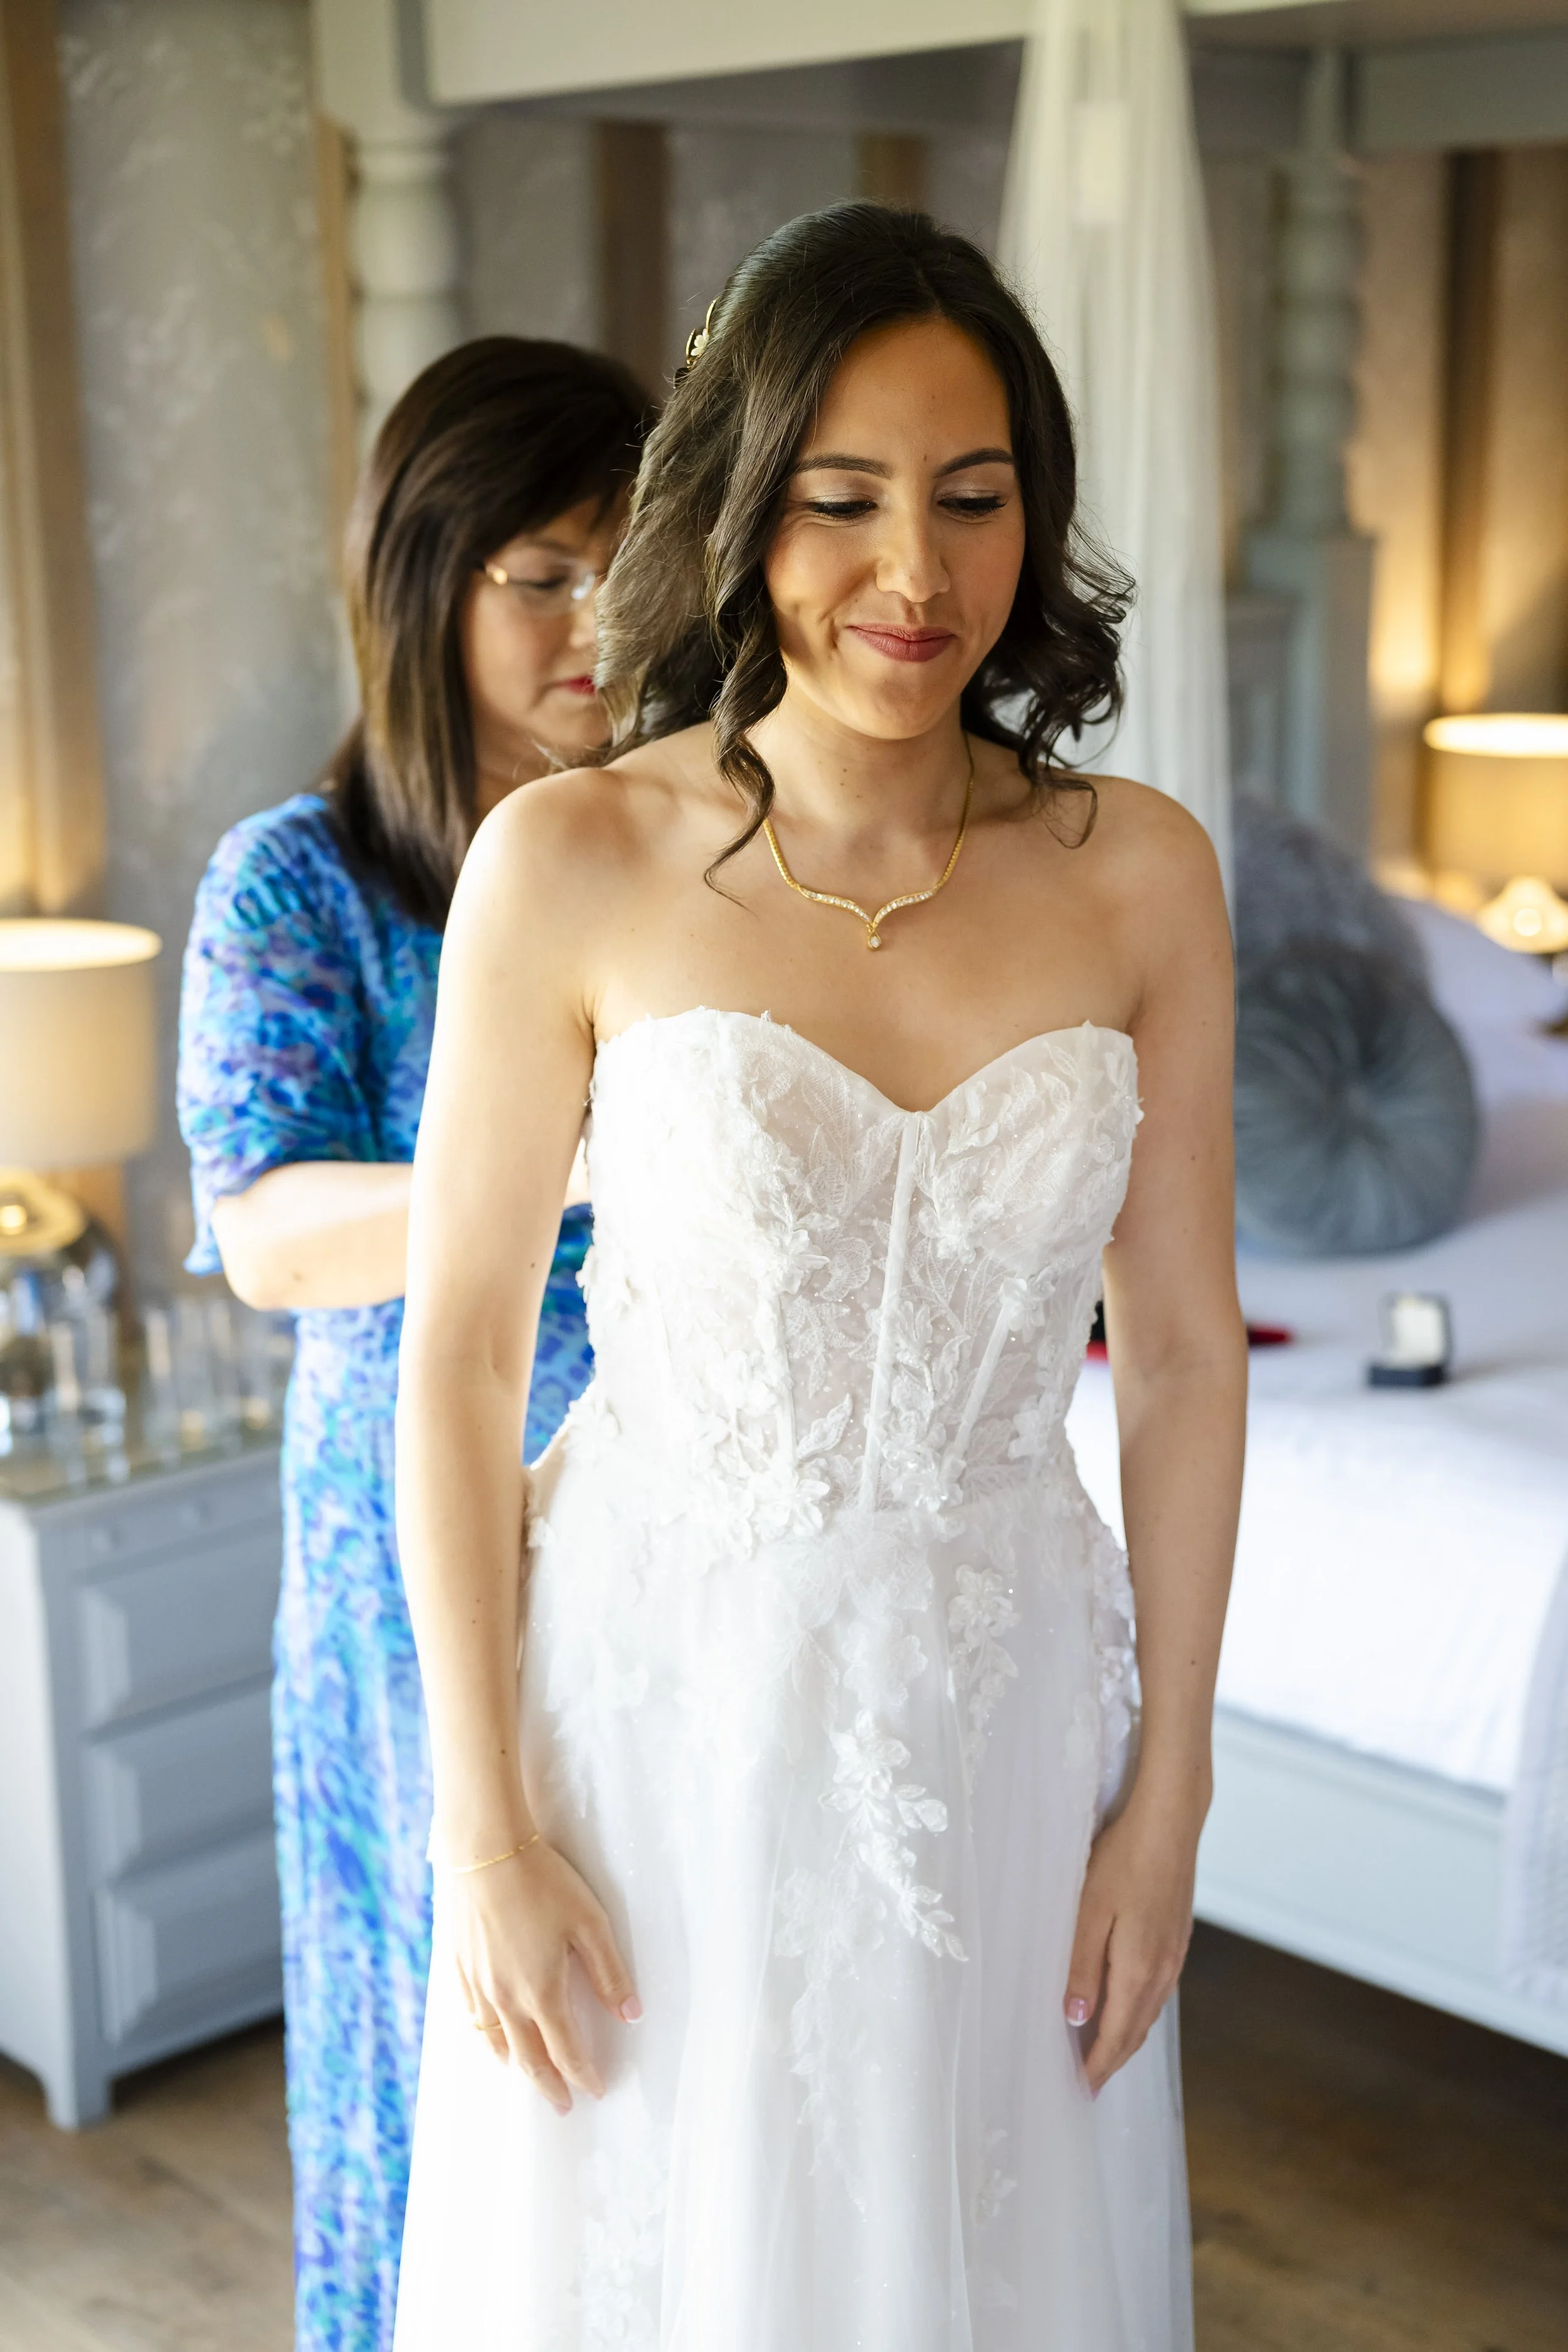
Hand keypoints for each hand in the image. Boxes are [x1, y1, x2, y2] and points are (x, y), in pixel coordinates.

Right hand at [453, 1838, 639, 2112]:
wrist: (483, 1850)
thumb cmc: (542, 1881)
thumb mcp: (589, 1922)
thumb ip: (609, 1972)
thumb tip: (631, 2014)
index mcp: (541, 1992)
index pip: (566, 2051)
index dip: (583, 2075)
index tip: (596, 2091)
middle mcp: (506, 1998)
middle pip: (528, 2058)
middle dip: (549, 2085)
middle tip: (562, 2106)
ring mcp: (477, 1985)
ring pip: (495, 2043)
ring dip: (515, 2065)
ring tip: (527, 2076)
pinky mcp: (458, 1966)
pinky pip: (471, 2017)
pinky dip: (484, 2038)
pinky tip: (489, 2036)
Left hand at [1063, 1790, 1198, 2093]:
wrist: (1171, 1824)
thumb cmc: (1124, 1860)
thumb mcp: (1089, 1911)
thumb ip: (1082, 1968)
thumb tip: (1077, 2019)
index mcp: (1137, 1971)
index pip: (1115, 2036)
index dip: (1097, 2067)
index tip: (1079, 2091)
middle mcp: (1161, 1971)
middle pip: (1134, 2032)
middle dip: (1111, 2062)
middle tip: (1088, 2084)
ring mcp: (1174, 1955)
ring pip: (1148, 2013)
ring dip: (1125, 2038)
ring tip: (1102, 2053)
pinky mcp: (1178, 1938)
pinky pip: (1158, 1991)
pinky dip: (1139, 2011)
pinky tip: (1127, 2006)